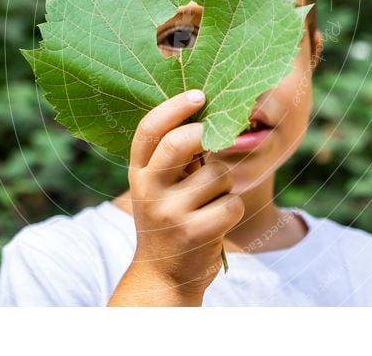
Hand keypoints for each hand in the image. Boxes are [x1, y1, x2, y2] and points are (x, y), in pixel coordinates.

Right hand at [116, 89, 244, 303]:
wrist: (163, 277)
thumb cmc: (170, 219)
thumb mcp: (159, 187)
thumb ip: (174, 156)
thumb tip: (208, 112)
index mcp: (138, 173)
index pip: (149, 130)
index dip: (174, 107)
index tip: (199, 95)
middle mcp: (149, 190)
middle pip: (180, 143)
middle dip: (207, 135)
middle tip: (219, 136)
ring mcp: (170, 213)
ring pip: (218, 174)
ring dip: (225, 185)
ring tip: (210, 202)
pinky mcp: (194, 234)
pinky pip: (232, 203)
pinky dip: (233, 209)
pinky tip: (218, 222)